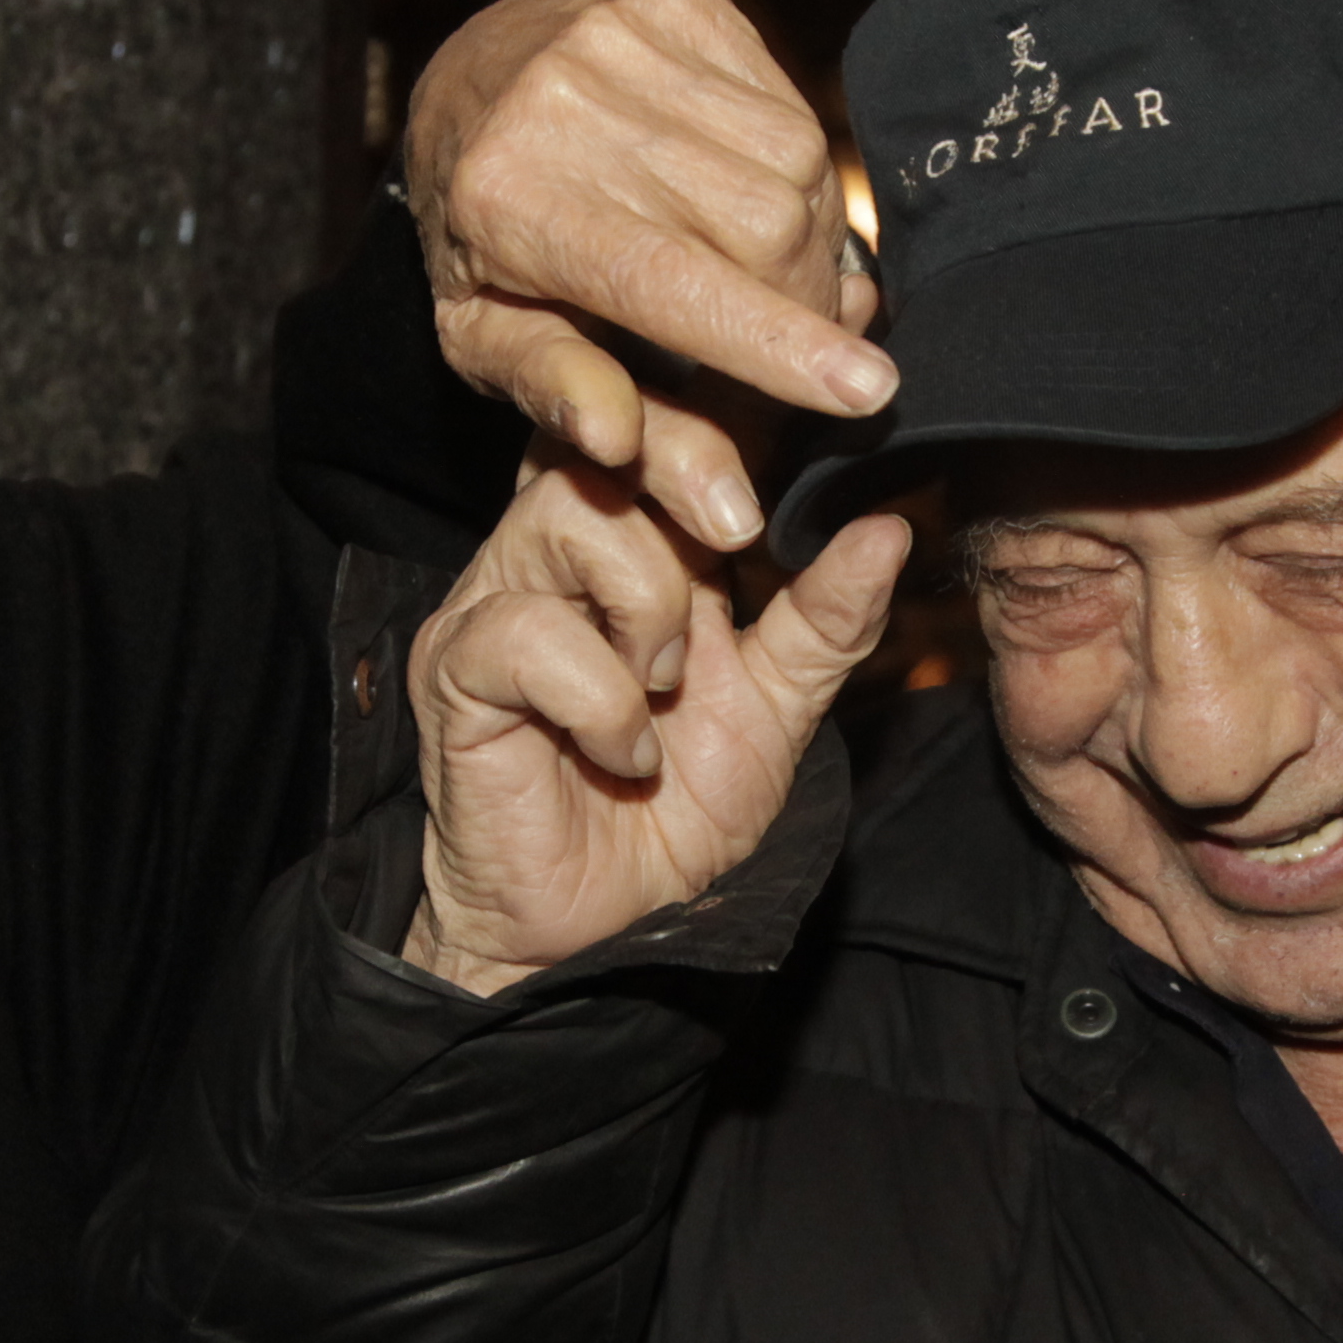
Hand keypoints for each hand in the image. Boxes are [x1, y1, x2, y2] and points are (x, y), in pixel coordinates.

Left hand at [401, 0, 896, 558]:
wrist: (465, 76)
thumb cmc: (484, 235)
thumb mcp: (483, 338)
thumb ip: (554, 388)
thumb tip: (616, 438)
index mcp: (508, 202)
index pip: (671, 282)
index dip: (776, 340)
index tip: (868, 392)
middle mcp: (561, 102)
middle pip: (763, 221)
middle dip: (802, 298)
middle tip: (790, 339)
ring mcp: (618, 29)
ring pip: (793, 157)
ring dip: (808, 232)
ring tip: (763, 263)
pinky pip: (788, 97)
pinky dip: (790, 163)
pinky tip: (745, 186)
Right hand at [402, 456, 912, 996]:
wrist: (603, 936)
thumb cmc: (673, 817)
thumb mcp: (780, 712)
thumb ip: (826, 621)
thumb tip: (889, 527)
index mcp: (632, 540)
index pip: (662, 419)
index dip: (724, 407)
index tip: (798, 410)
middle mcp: (552, 548)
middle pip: (609, 431)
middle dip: (694, 467)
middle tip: (742, 538)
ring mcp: (495, 600)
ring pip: (571, 513)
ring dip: (648, 605)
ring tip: (664, 693)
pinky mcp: (454, 667)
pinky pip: (530, 632)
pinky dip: (602, 700)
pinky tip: (625, 754)